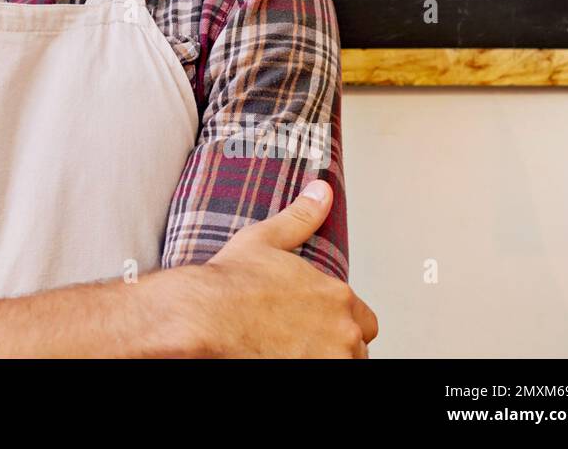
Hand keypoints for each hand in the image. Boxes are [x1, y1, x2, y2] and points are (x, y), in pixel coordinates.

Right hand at [159, 179, 378, 357]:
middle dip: (333, 342)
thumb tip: (322, 191)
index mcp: (337, 294)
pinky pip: (326, 374)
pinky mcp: (312, 375)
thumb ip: (301, 217)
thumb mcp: (266, 240)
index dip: (338, 319)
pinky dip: (307, 365)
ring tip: (288, 349)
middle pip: (354, 346)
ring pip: (341, 362)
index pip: (362, 319)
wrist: (205, 316)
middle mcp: (344, 330)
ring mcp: (331, 359)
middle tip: (297, 337)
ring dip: (322, 356)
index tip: (312, 320)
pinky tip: (280, 356)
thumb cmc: (231, 282)